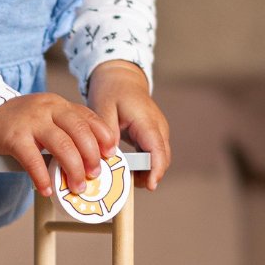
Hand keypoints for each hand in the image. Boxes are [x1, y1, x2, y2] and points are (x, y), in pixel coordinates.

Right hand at [0, 93, 115, 196]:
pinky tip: (46, 189)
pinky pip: (33, 159)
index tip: (111, 155)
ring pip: (62, 145)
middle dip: (92, 156)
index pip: (89, 118)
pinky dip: (42, 177)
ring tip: (76, 187)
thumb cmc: (17, 121)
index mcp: (59, 104)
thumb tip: (90, 158)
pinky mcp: (13, 136)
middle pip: (79, 131)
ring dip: (73, 169)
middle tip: (94, 175)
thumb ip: (65, 129)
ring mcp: (30, 121)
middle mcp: (48, 109)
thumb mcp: (45, 116)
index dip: (103, 137)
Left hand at [86, 61, 169, 190]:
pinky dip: (144, 165)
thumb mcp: (103, 107)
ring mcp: (158, 131)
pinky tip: (127, 171)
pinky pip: (153, 155)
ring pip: (159, 158)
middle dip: (149, 175)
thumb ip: (107, 132)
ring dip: (146, 172)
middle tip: (126, 187)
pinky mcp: (153, 135)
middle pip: (161, 158)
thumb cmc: (112, 90)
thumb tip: (110, 156)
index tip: (150, 186)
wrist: (122, 77)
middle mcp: (158, 127)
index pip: (157, 149)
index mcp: (146, 120)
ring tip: (123, 180)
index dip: (155, 169)